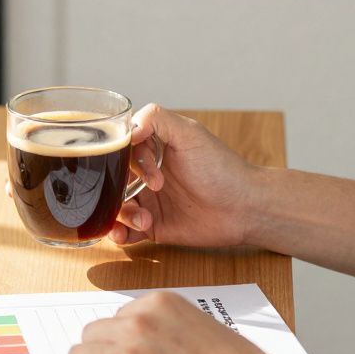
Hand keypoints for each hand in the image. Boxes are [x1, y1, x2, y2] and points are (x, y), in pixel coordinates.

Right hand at [111, 104, 260, 246]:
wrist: (244, 208)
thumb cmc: (221, 168)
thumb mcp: (189, 133)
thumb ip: (156, 119)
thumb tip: (128, 127)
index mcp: (152, 148)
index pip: (120, 149)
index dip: (126, 160)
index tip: (150, 173)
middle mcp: (146, 173)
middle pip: (111, 178)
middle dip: (115, 189)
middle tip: (143, 194)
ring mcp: (148, 200)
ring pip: (113, 205)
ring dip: (120, 213)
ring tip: (143, 218)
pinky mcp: (152, 226)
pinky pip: (124, 230)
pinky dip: (118, 233)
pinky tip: (126, 234)